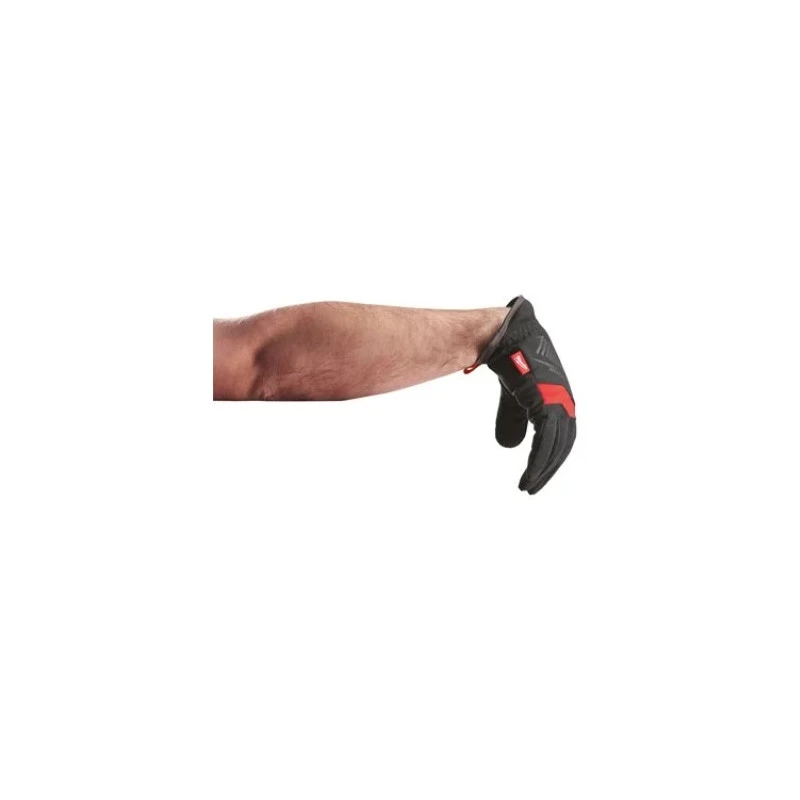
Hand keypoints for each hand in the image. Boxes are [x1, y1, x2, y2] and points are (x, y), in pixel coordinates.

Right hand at [466, 296, 575, 494]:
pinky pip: (545, 440)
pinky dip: (539, 460)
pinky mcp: (545, 402)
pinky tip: (529, 474)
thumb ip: (514, 420)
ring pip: (555, 447)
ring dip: (542, 470)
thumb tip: (510, 446)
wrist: (505, 337)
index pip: (560, 436)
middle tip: (531, 488)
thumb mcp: (514, 397)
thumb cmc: (512, 360)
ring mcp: (557, 402)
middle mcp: (564, 402)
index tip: (536, 475)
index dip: (549, 457)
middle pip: (562, 445)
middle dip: (548, 469)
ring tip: (528, 486)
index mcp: (559, 400)